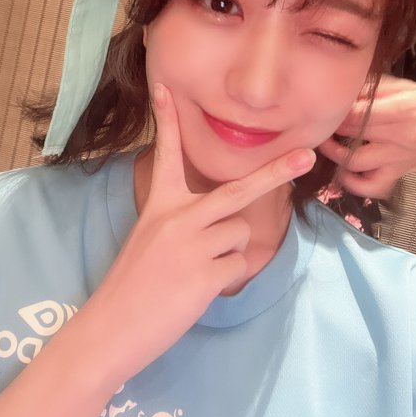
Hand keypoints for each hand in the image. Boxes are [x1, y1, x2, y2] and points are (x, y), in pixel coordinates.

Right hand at [0, 83, 315, 416]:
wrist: (109, 327)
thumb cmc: (130, 283)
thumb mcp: (150, 238)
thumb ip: (182, 221)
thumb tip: (225, 220)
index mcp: (158, 204)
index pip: (166, 153)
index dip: (167, 120)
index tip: (166, 89)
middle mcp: (177, 216)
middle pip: (238, 189)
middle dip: (276, 172)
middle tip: (306, 156)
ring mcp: (192, 244)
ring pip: (240, 233)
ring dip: (228, 252)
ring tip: (198, 269)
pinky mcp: (205, 274)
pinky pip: (238, 266)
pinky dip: (227, 278)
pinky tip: (199, 289)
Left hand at [319, 76, 415, 198]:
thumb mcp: (402, 88)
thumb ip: (372, 90)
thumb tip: (343, 94)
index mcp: (401, 111)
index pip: (358, 115)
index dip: (336, 113)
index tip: (323, 109)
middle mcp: (398, 137)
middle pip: (352, 135)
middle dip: (330, 129)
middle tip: (317, 124)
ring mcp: (396, 158)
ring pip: (356, 162)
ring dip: (333, 154)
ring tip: (324, 144)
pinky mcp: (396, 174)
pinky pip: (371, 186)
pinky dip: (352, 183)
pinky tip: (342, 172)